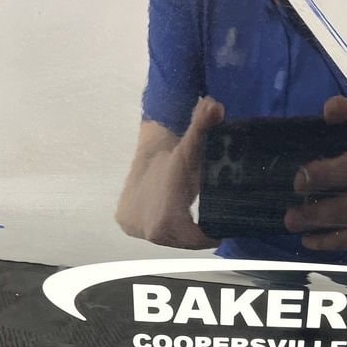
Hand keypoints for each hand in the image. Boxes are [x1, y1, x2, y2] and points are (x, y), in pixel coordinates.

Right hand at [116, 97, 224, 248]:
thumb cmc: (175, 155)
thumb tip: (214, 105)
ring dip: (180, 230)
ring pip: (168, 237)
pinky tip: (173, 214)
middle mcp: (149, 229)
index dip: (209, 237)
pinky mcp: (126, 223)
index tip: (220, 230)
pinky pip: (154, 230)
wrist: (144, 152)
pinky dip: (165, 226)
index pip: (195, 240)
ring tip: (192, 219)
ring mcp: (134, 226)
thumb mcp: (193, 148)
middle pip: (181, 240)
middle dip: (195, 233)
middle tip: (209, 223)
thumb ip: (205, 129)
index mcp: (167, 218)